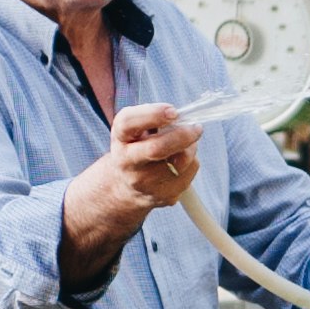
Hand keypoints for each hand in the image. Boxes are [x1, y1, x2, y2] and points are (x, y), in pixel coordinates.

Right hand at [60, 103, 200, 280]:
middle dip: (181, 137)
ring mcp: (142, 183)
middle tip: (196, 128)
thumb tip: (188, 120)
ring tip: (191, 142)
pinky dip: (192, 170)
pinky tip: (187, 163)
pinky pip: (185, 182)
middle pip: (156, 149)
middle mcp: (126, 162)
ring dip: (190, 152)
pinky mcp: (159, 198)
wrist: (113, 196)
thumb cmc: (131, 155)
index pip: (129, 122)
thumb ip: (154, 124)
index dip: (151, 115)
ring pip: (176, 166)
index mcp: (119, 140)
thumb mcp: (133, 135)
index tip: (172, 110)